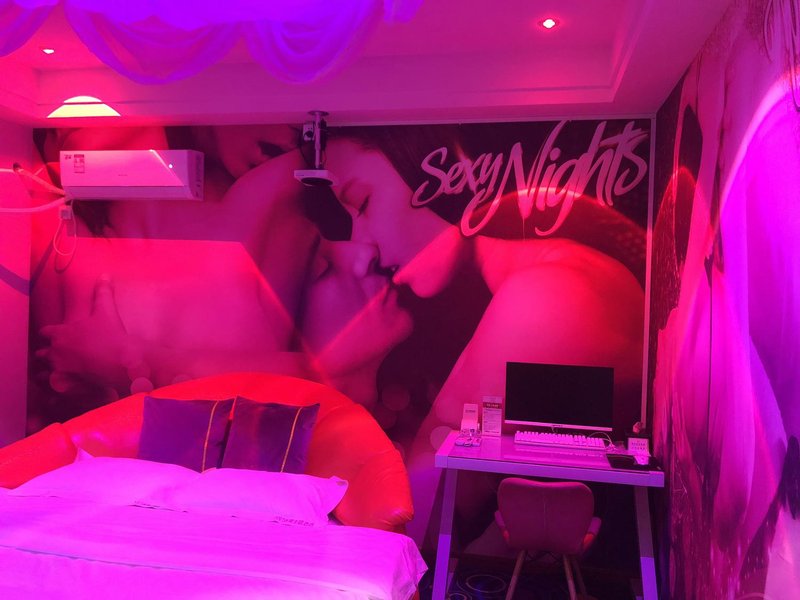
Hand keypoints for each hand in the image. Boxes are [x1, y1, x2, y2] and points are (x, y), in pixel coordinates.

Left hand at [37, 275, 142, 394]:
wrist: (120, 360)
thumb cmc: (110, 334)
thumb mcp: (107, 310)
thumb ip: (103, 292)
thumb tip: (105, 275)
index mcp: (61, 332)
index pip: (46, 332)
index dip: (50, 333)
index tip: (55, 335)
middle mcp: (56, 350)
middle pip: (43, 353)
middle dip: (48, 353)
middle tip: (59, 353)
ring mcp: (61, 368)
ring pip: (47, 370)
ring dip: (51, 369)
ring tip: (62, 369)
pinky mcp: (70, 383)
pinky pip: (58, 384)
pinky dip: (61, 383)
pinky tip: (71, 382)